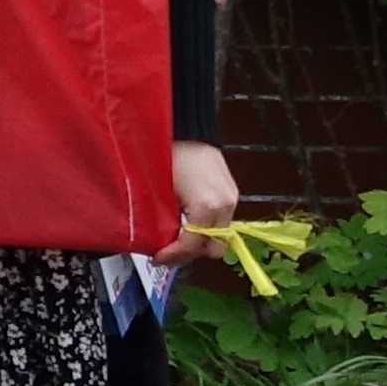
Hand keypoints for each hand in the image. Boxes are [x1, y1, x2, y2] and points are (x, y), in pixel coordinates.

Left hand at [165, 138, 240, 254]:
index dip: (173, 255)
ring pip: (220, 236)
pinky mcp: (231, 193)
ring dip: (197, 242)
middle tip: (166, 252)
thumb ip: (161, 219)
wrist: (186, 128)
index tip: (158, 258)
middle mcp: (226, 204)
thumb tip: (155, 241)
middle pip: (213, 247)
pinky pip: (221, 222)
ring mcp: (232, 198)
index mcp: (207, 204)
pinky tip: (185, 224)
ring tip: (173, 239)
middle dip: (189, 254)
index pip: (193, 244)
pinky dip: (204, 228)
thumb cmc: (168, 153)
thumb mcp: (158, 190)